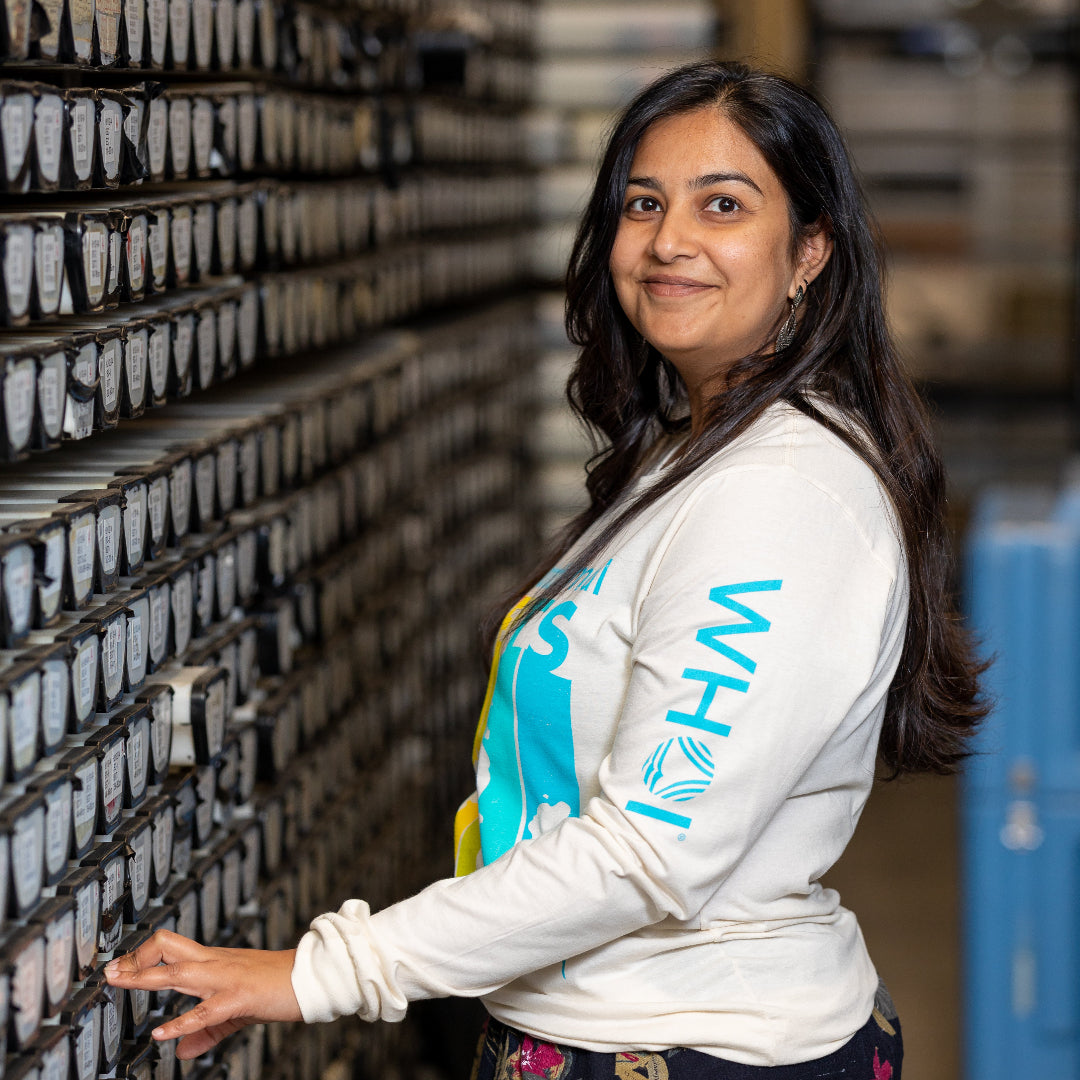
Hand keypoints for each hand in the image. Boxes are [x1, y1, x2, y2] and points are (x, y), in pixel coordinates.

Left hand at [104, 929, 302, 1058]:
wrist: (311, 977)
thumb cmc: (276, 987)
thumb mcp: (236, 1011)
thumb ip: (206, 1031)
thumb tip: (180, 1051)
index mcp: (214, 962)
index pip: (171, 948)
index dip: (142, 956)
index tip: (119, 967)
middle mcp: (215, 963)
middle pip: (168, 946)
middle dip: (135, 958)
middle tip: (111, 970)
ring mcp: (226, 976)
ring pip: (178, 971)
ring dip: (145, 978)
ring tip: (120, 983)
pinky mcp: (239, 996)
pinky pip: (205, 1010)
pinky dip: (181, 1022)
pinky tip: (163, 1034)